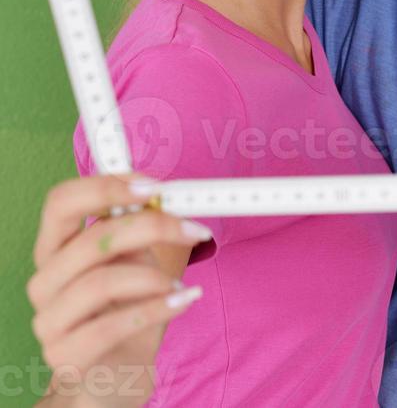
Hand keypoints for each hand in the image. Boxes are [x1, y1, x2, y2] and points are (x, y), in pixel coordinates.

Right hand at [27, 173, 211, 406]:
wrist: (116, 371)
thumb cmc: (125, 305)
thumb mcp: (133, 257)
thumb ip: (138, 227)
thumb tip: (164, 196)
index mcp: (54, 246)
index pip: (62, 201)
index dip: (106, 187)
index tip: (154, 186)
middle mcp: (44, 280)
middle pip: (90, 239)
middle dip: (150, 227)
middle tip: (191, 229)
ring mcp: (49, 321)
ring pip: (101, 282)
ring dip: (153, 278)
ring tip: (178, 284)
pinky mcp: (65, 357)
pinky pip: (112, 327)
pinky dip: (157, 309)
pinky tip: (182, 301)